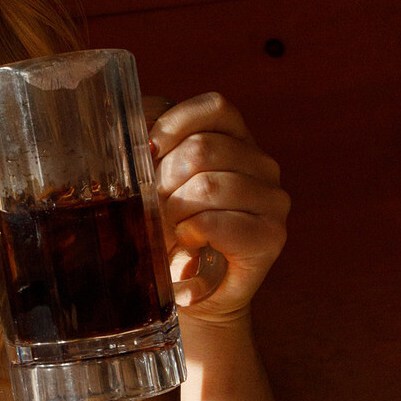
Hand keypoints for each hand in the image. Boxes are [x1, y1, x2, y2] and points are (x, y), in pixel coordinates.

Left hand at [149, 93, 288, 323]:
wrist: (194, 292)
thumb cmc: (171, 232)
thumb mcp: (157, 183)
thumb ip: (152, 151)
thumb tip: (128, 129)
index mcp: (237, 140)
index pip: (214, 108)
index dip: (173, 126)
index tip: (148, 155)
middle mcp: (262, 164)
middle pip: (203, 149)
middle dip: (165, 181)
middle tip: (157, 209)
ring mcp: (272, 199)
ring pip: (208, 184)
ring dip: (176, 211)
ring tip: (172, 230)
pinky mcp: (271, 235)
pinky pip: (216, 221)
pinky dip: (191, 232)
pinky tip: (189, 243)